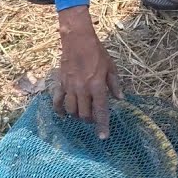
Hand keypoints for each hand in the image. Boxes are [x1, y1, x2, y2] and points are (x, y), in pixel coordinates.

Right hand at [53, 6, 122, 138]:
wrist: (77, 40)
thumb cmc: (97, 52)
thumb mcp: (111, 67)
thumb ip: (114, 84)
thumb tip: (120, 99)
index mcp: (97, 86)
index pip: (101, 111)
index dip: (102, 125)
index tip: (103, 137)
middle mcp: (83, 89)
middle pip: (84, 114)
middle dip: (90, 120)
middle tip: (94, 118)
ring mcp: (70, 87)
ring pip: (71, 111)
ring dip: (77, 116)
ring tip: (82, 114)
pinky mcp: (60, 84)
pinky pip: (57, 101)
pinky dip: (59, 110)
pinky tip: (63, 114)